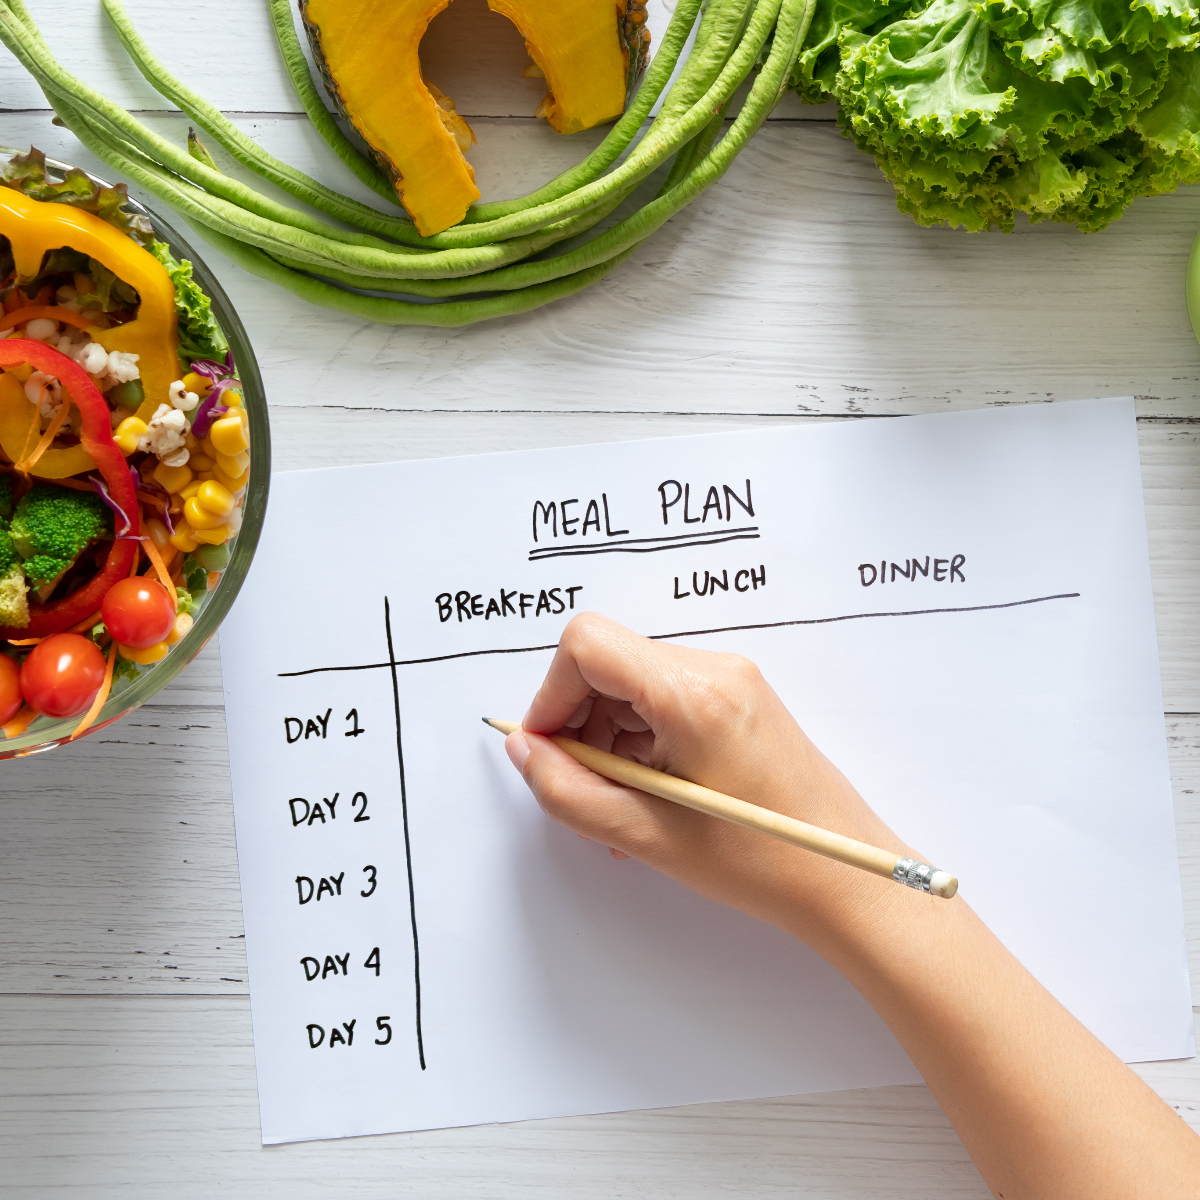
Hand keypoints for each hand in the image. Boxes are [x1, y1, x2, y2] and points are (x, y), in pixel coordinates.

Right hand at [506, 612, 916, 944]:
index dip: (551, 696)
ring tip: (617, 807)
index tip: (546, 749)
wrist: (849, 879)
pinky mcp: (740, 700)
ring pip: (633, 683)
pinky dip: (640, 740)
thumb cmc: (764, 861)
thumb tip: (525, 750)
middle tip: (581, 788)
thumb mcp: (647, 835)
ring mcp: (733, 681)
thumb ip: (569, 790)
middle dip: (579, 722)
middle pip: (609, 663)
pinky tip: (646, 797)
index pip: (588, 645)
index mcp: (694, 693)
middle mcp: (716, 670)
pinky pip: (665, 700)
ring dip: (608, 738)